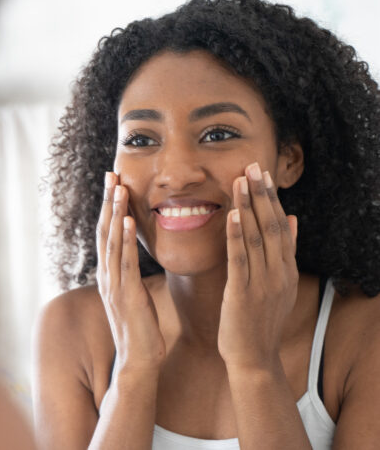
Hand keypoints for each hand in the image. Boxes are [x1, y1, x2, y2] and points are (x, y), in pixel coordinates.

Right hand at [96, 172, 165, 372]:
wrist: (138, 360)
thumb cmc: (141, 328)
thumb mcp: (135, 294)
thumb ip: (133, 273)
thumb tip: (142, 254)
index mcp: (109, 274)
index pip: (107, 233)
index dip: (109, 207)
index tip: (114, 182)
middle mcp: (106, 275)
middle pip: (104, 230)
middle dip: (107, 201)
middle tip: (111, 173)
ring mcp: (114, 284)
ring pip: (112, 240)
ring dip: (115, 212)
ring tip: (119, 187)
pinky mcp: (127, 294)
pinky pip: (126, 261)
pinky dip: (126, 239)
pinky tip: (130, 219)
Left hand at [218, 162, 298, 370]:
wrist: (254, 358)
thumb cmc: (259, 320)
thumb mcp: (278, 284)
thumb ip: (284, 252)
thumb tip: (292, 219)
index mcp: (285, 269)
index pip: (280, 226)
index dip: (271, 198)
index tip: (263, 174)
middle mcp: (277, 272)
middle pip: (271, 225)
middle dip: (261, 194)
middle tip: (253, 166)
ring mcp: (261, 283)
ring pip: (256, 237)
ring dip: (248, 206)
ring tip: (241, 180)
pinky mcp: (242, 292)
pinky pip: (239, 258)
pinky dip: (236, 235)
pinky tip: (232, 214)